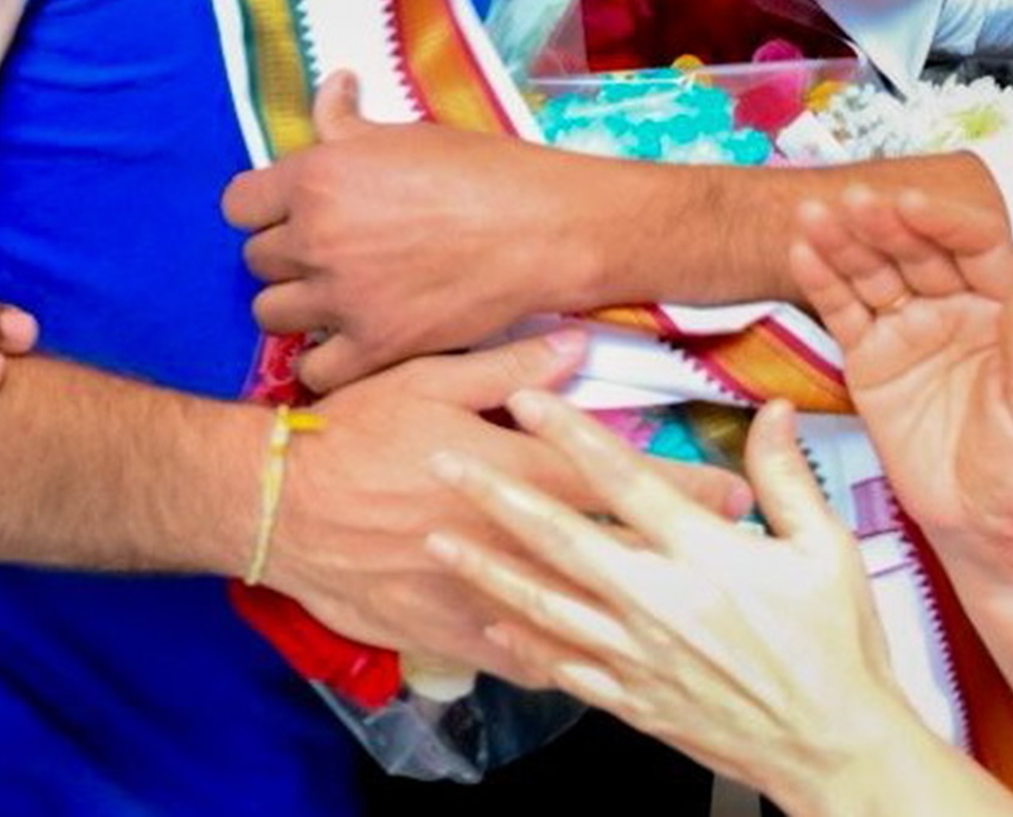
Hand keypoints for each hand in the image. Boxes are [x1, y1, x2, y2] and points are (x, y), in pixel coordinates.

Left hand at [228, 74, 588, 391]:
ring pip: (272, 314)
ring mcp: (343, 298)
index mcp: (318, 177)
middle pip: (256, 260)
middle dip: (287, 257)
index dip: (262, 208)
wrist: (543, 229)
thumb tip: (330, 87)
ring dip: (298, 307)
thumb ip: (348, 124)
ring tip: (334, 299)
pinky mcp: (375, 347)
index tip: (289, 213)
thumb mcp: (406, 134)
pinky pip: (313, 370)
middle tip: (327, 255)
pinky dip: (324, 362)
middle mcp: (318, 238)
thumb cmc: (483, 171)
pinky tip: (347, 343)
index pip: (237, 204)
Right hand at [260, 334, 749, 678]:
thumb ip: (508, 364)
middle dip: (683, 558)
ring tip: (689, 617)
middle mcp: (503, 536)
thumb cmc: (350, 432)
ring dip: (633, 615)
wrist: (272, 504)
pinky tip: (600, 668)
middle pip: (612, 552)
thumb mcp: (427, 378)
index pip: (615, 480)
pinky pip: (515, 657)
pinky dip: (561, 664)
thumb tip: (574, 344)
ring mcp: (475, 592)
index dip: (683, 487)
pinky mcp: (443, 633)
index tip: (738, 491)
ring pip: (572, 615)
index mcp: (507, 467)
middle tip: (740, 559)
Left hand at [428, 391, 921, 796]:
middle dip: (495, 496)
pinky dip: (523, 645)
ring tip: (438, 541)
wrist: (833, 748)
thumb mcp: (828, 549)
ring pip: (544, 604)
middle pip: (559, 538)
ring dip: (486, 569)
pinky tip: (491, 625)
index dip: (570, 434)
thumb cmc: (837, 648)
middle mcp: (657, 601)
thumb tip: (771, 412)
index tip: (529, 400)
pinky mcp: (634, 699)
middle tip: (442, 463)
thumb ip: (787, 476)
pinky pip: (563, 666)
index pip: (622, 480)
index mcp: (703, 555)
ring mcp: (638, 654)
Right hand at [790, 187, 1012, 562]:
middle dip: (885, 224)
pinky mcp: (871, 359)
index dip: (944, 221)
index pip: (975, 247)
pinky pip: (845, 313)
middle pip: (917, 251)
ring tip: (814, 216)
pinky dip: (822, 283)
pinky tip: (804, 253)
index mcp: (1000, 310)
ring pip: (874, 273)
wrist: (980, 524)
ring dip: (845, 242)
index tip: (912, 203)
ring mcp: (908, 331)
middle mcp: (953, 308)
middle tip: (854, 203)